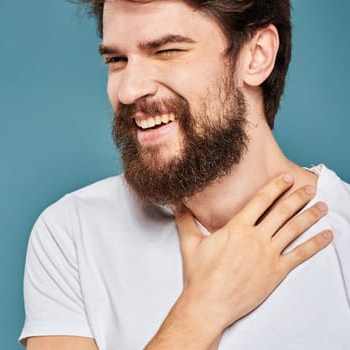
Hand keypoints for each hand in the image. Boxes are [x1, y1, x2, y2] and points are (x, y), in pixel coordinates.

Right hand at [173, 174, 332, 329]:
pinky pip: (300, 255)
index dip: (275, 187)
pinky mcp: (276, 272)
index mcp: (236, 228)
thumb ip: (186, 220)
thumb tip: (176, 204)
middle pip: (282, 212)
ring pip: (294, 230)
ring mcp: (268, 255)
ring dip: (310, 216)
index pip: (260, 201)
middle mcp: (255, 238)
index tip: (286, 177)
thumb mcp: (189, 243)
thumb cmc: (199, 275)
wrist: (209, 303)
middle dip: (298, 197)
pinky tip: (326, 236)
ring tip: (322, 207)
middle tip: (310, 189)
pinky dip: (315, 244)